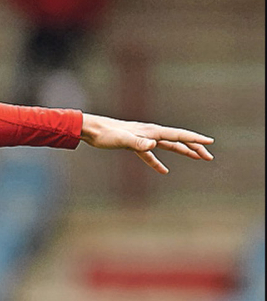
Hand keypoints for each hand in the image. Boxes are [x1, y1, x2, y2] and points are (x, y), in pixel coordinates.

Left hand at [80, 113, 213, 173]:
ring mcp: (143, 139)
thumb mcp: (122, 140)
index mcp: (151, 132)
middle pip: (178, 140)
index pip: (178, 135)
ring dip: (183, 152)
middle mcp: (150, 133)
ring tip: (197, 158)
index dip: (195, 139)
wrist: (91, 129)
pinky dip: (158, 163)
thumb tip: (153, 145)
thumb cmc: (106, 134)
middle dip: (194, 147)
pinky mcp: (134, 145)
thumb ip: (138, 143)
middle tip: (209, 157)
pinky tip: (164, 171)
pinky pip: (150, 156)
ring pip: (168, 146)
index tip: (210, 143)